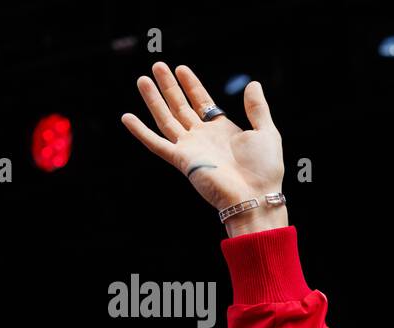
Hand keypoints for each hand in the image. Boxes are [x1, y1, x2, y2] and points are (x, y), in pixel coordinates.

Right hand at [121, 62, 285, 231]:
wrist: (255, 196)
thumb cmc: (265, 170)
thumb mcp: (266, 132)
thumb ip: (257, 108)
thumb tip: (253, 83)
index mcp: (222, 130)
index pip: (202, 103)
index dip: (191, 86)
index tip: (181, 69)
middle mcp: (204, 138)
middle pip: (181, 107)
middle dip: (169, 86)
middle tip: (158, 65)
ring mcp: (191, 148)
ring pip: (166, 119)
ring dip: (154, 100)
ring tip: (143, 79)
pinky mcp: (182, 160)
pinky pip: (156, 144)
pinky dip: (141, 132)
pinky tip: (127, 117)